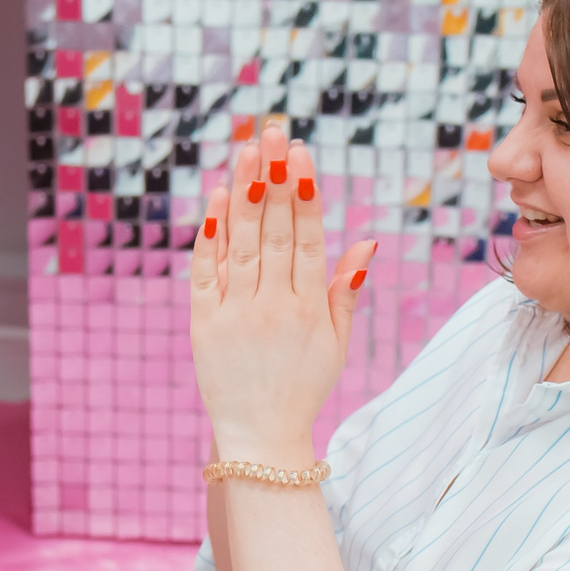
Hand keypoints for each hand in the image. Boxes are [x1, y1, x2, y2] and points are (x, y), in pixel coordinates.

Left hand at [189, 119, 374, 463]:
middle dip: (274, 177)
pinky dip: (211, 234)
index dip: (304, 193)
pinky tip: (218, 197)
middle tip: (274, 132)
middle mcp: (273, 306)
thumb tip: (366, 239)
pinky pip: (206, 271)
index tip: (302, 154)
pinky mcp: (203, 324)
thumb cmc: (302, 384)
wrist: (261, 438)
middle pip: (273, 230)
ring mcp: (235, 313)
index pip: (306, 238)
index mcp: (309, 308)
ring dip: (243, 191)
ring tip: (248, 149)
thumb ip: (345, 288)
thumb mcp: (335, 341)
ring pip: (241, 242)